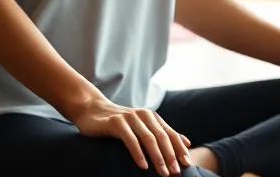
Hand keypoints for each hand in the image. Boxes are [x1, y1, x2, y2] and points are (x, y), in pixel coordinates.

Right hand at [67, 97, 192, 174]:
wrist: (92, 109)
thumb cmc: (119, 123)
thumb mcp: (142, 127)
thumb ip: (163, 133)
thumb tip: (187, 143)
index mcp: (152, 117)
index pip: (170, 133)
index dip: (180, 149)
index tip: (188, 164)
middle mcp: (143, 115)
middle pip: (162, 137)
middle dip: (170, 156)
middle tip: (176, 173)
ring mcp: (129, 117)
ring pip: (148, 138)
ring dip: (158, 157)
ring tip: (163, 173)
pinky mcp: (116, 122)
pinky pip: (130, 139)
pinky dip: (138, 153)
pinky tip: (143, 165)